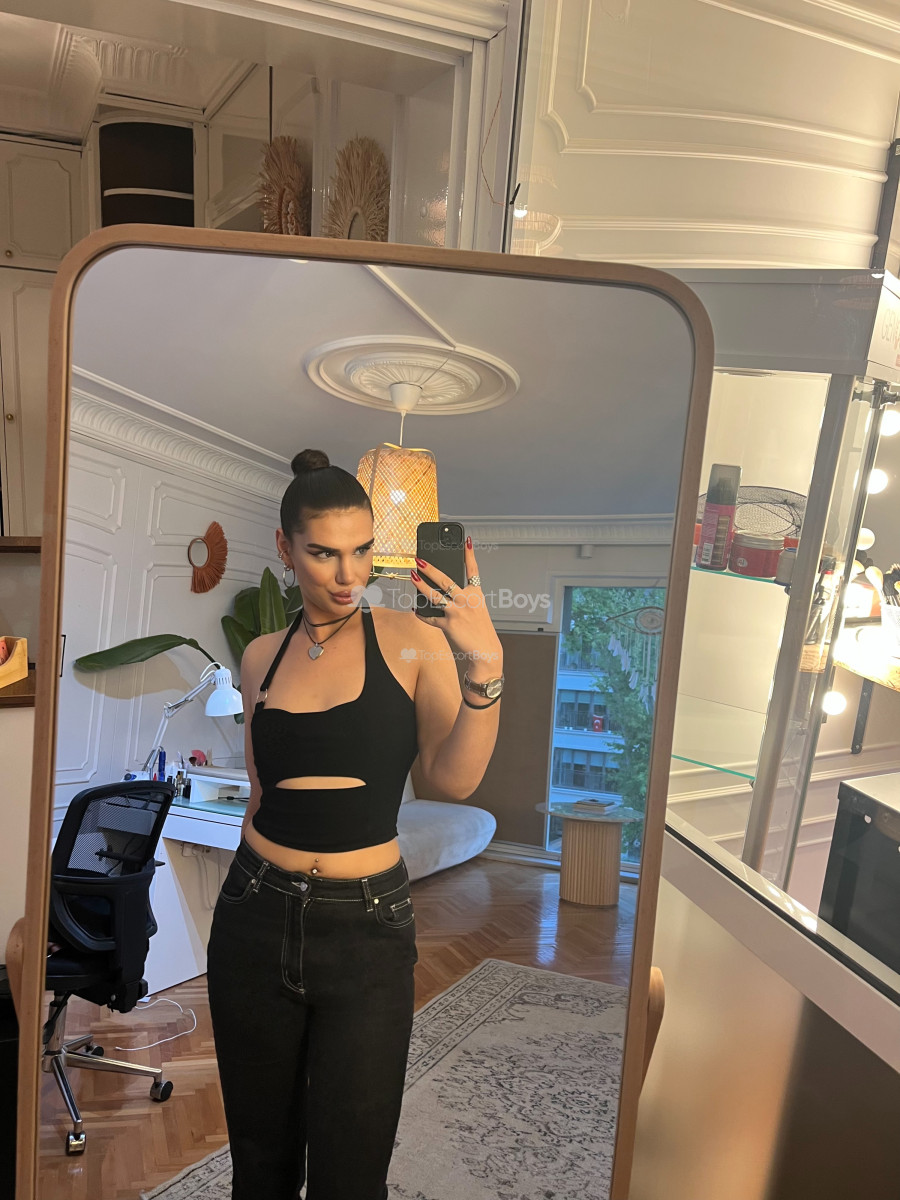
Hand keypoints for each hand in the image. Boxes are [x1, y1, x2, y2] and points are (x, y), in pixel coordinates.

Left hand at [411, 537, 501, 669]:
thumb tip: (440, 590)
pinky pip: (431, 617)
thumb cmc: (479, 628)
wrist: (485, 651)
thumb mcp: (476, 608)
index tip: (466, 540)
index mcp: (476, 593)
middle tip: (419, 559)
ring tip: (412, 576)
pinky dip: (422, 615)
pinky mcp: (449, 625)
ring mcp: (457, 612)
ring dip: (421, 586)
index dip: (470, 554)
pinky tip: (415, 610)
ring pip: (435, 596)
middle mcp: (467, 600)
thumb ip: (461, 598)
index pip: (473, 570)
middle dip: (430, 568)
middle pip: (446, 580)